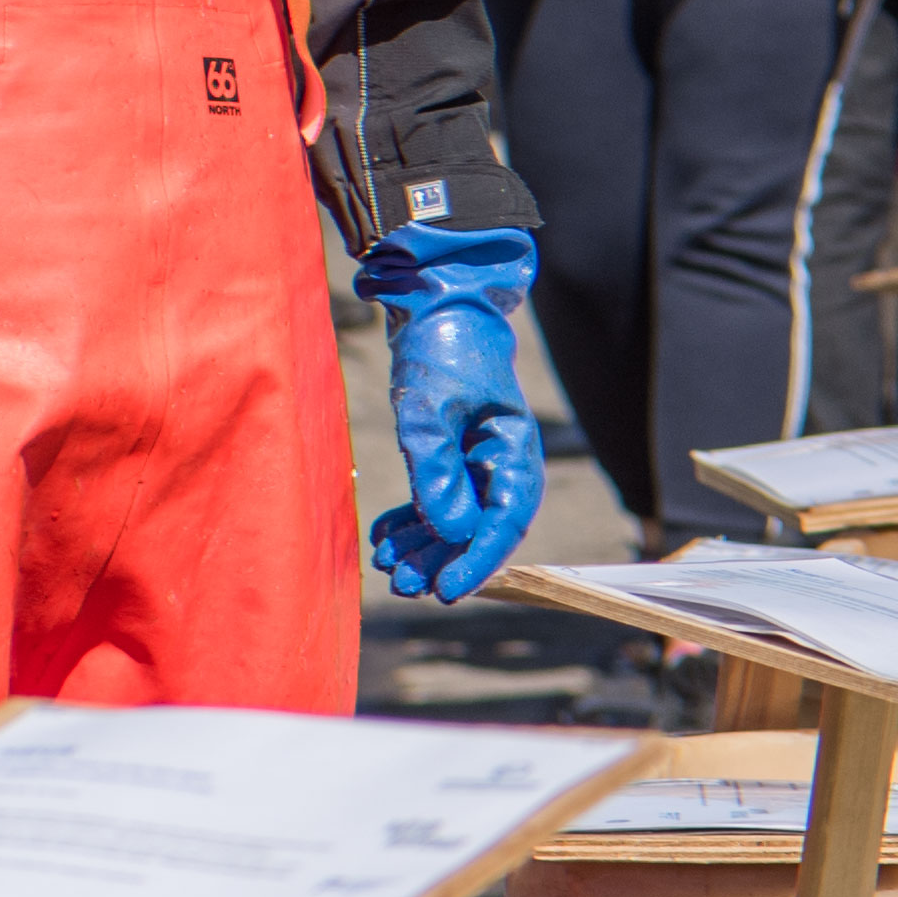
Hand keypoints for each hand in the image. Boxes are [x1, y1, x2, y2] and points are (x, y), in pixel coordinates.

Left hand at [355, 207, 546, 603]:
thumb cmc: (440, 348)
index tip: (445, 591)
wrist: (433, 305)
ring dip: (422, 545)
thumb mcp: (430, 408)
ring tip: (387, 566)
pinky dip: (411, 520)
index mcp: (514, 450)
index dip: (477, 560)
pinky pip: (436, 499)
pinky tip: (383, 538)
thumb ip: (436, 471)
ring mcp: (476, 459)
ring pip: (454, 518)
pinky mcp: (451, 453)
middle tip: (401, 586)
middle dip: (441, 559)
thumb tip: (449, 533)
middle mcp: (500, 461)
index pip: (505, 521)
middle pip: (478, 527)